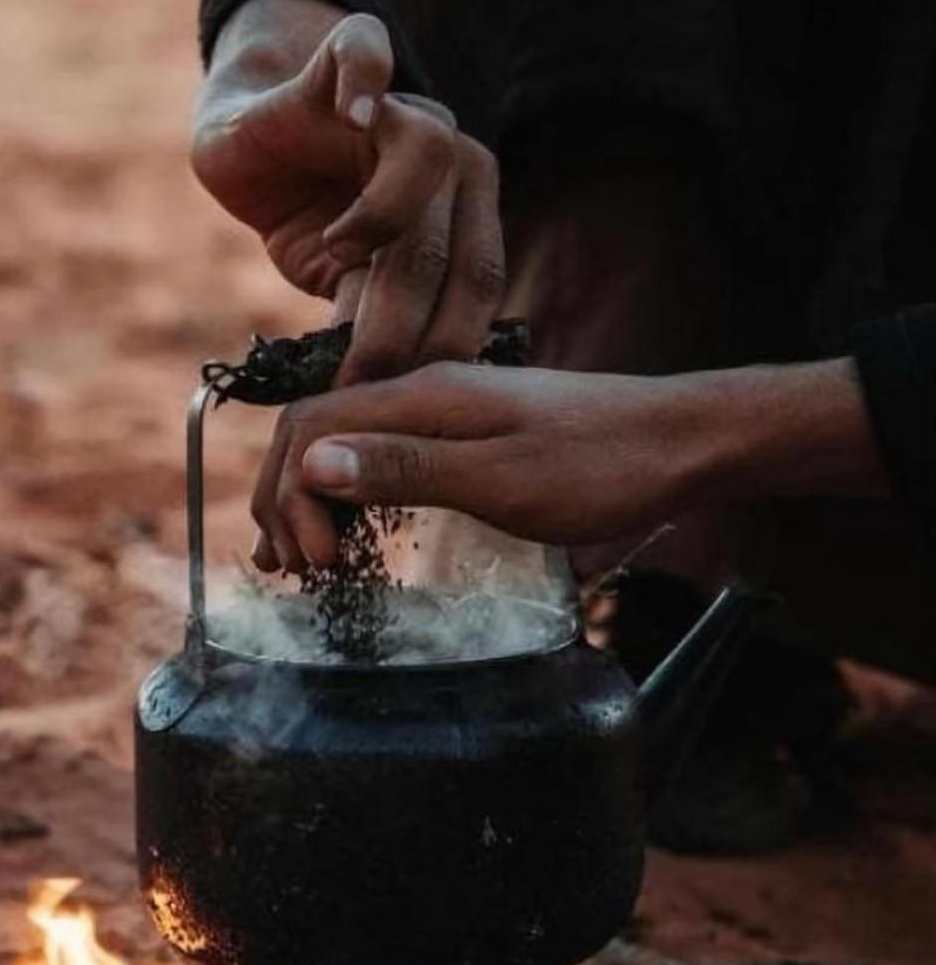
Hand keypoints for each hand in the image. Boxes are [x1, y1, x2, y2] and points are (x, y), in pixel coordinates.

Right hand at [191, 0, 503, 384]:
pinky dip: (367, 82)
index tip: (395, 400)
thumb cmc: (306, 218)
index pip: (475, 283)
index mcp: (466, 210)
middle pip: (453, 239)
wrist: (249, 144)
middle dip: (405, 320)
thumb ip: (374, 311)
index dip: (440, 345)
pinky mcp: (342, 60)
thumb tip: (391, 386)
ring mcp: (401, 104)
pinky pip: (367, 52)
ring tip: (333, 255)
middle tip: (358, 371)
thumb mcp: (342, 280)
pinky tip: (352, 117)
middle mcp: (452, 155)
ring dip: (385, 224)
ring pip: (428, 159)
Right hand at [250, 358, 886, 572]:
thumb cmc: (601, 465)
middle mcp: (420, 393)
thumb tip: (310, 463)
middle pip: (312, 431)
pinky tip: (345, 528)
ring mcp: (440, 411)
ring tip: (302, 559)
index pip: (309, 426)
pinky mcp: (462, 432)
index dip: (290, 496)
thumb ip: (405, 469)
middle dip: (284, 499)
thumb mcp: (501, 479)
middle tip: (294, 571)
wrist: (680, 441)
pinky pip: (378, 454)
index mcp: (420, 396)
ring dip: (308, 497)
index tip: (316, 562)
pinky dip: (345, 493)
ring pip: (340, 444)